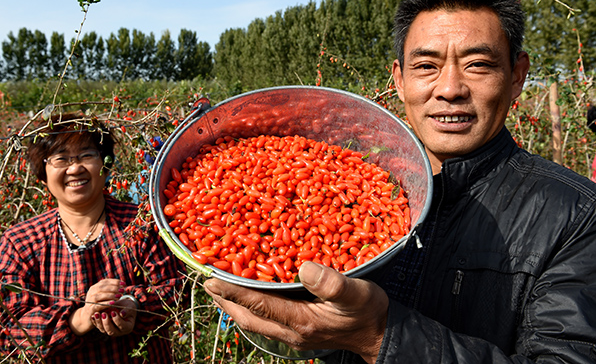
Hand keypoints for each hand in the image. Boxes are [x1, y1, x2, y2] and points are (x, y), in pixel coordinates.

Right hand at [69, 278, 124, 334]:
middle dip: (113, 288)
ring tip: (119, 296)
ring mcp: (89, 301)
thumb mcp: (105, 296)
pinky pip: (97, 306)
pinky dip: (106, 303)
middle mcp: (91, 293)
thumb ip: (111, 290)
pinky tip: (113, 303)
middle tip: (122, 290)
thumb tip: (123, 285)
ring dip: (110, 295)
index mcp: (95, 287)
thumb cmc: (100, 304)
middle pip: (101, 288)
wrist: (88, 316)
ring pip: (98, 296)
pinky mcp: (90, 310)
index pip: (104, 282)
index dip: (114, 282)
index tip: (124, 283)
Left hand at [91, 298, 136, 336]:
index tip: (113, 312)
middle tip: (104, 314)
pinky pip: (99, 327)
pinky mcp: (104, 328)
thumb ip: (127, 311)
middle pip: (111, 331)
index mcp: (128, 327)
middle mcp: (119, 332)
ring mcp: (111, 331)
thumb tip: (122, 314)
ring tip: (97, 314)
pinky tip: (93, 316)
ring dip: (99, 322)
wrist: (123, 307)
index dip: (118, 320)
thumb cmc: (128, 307)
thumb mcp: (130, 307)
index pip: (123, 326)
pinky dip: (95, 322)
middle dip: (106, 323)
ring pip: (103, 330)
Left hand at [203, 261, 388, 363]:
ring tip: (221, 289)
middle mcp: (292, 332)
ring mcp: (294, 335)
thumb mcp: (357, 293)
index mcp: (302, 321)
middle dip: (226, 301)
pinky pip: (266, 321)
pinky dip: (252, 308)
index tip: (212, 279)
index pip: (259, 305)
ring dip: (235, 306)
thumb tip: (303, 267)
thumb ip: (331, 283)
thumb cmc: (369, 311)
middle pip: (248, 318)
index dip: (234, 291)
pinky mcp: (298, 332)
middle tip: (208, 283)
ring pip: (255, 322)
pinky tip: (251, 296)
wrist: (379, 334)